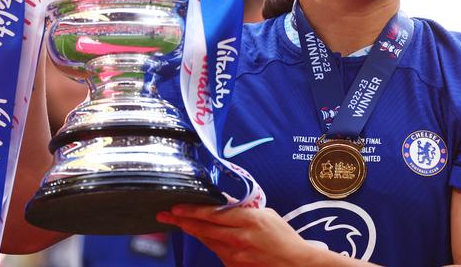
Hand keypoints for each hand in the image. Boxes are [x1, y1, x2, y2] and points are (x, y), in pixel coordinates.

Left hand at [157, 204, 320, 266]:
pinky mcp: (234, 266)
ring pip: (207, 241)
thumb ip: (242, 208)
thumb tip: (222, 201)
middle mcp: (238, 238)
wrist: (296, 265)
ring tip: (180, 222)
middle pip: (203, 229)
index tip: (176, 207)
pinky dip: (211, 242)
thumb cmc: (283, 237)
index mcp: (247, 220)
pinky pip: (217, 252)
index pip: (212, 214)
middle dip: (181, 221)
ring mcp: (235, 255)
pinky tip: (206, 236)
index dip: (191, 210)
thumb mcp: (265, 214)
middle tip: (165, 215)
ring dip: (193, 231)